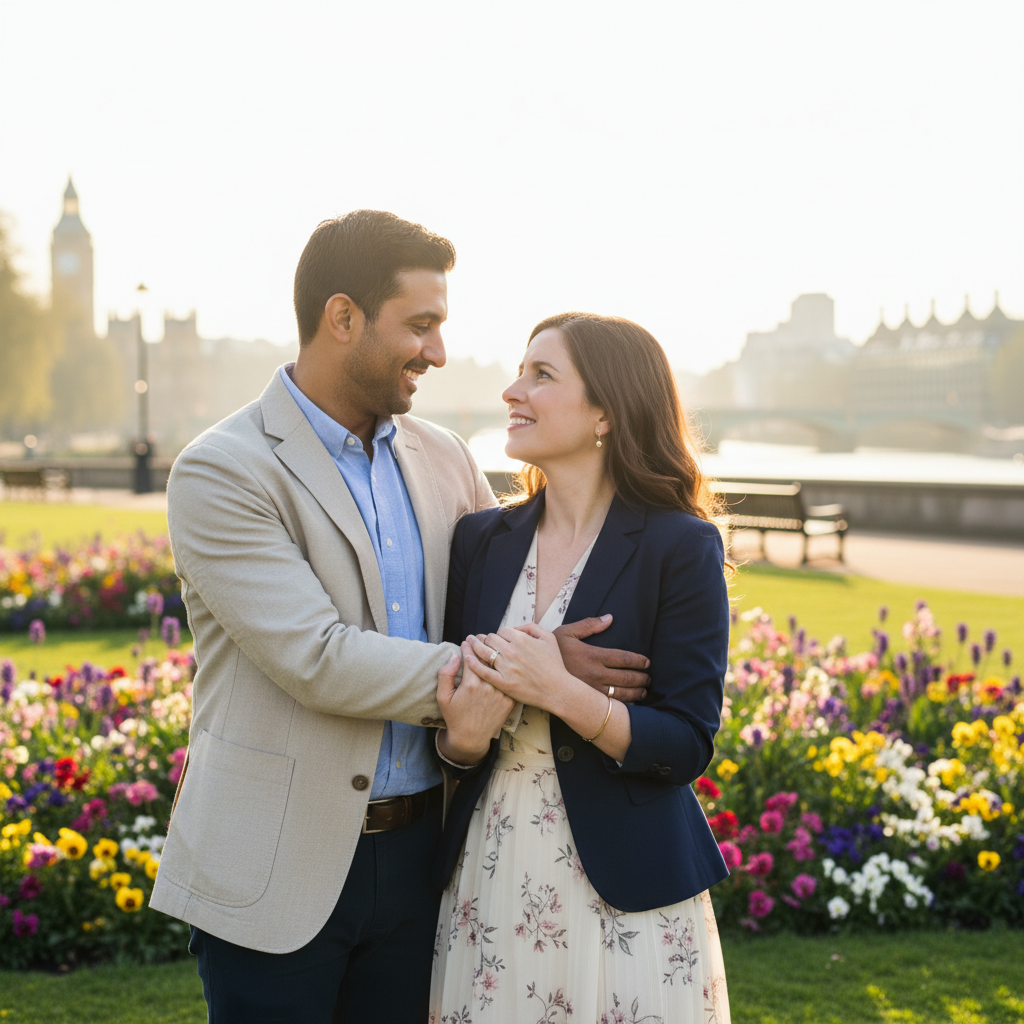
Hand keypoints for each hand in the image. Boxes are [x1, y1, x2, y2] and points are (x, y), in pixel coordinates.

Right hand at [436, 649, 513, 765]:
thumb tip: (455, 655)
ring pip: (500, 667)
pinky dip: (506, 670)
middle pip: (487, 658)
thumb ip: (445, 674)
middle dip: (482, 645)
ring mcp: (500, 694)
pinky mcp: (510, 700)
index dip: (468, 646)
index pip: (471, 657)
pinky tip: (503, 664)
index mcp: (471, 684)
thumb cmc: (455, 716)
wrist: (471, 738)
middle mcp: (488, 687)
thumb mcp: (442, 696)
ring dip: (495, 656)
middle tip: (479, 639)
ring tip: (491, 647)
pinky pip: (509, 680)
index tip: (466, 641)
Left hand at [465, 624, 574, 712]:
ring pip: (483, 652)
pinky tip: (467, 658)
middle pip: (490, 639)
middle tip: (479, 639)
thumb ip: (531, 628)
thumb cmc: (554, 664)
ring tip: (468, 643)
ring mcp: (506, 668)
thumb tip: (515, 628)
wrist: (557, 690)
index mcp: (521, 639)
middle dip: (484, 638)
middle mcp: (512, 652)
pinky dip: (472, 663)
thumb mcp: (548, 638)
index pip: (501, 631)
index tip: (497, 639)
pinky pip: (483, 671)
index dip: (498, 635)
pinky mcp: (503, 683)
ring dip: (473, 645)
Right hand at [552, 615, 649, 701]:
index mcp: (592, 655)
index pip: (624, 658)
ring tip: (643, 691)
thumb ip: (589, 625)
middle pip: (627, 677)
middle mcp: (595, 674)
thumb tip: (609, 618)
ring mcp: (591, 690)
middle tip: (648, 677)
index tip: (646, 662)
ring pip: (621, 694)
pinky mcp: (586, 701)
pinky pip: (609, 705)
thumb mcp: (566, 633)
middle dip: (642, 678)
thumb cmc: (551, 652)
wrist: (533, 674)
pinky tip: (629, 704)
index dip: (639, 661)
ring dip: (637, 693)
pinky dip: (623, 705)